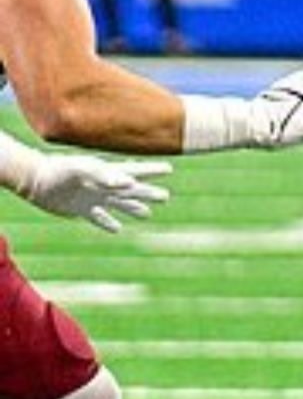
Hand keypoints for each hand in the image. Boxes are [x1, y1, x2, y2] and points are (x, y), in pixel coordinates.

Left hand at [21, 155, 169, 232]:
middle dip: (149, 193)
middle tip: (166, 196)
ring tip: (146, 213)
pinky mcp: (82, 210)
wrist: (37, 181)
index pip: (136, 172)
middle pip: (132, 191)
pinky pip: (99, 218)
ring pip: (119, 205)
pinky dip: (107, 223)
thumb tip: (128, 183)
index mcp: (108, 173)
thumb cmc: (60, 170)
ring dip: (133, 208)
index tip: (169, 169)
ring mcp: (94, 198)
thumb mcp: (82, 169)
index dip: (152, 171)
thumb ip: (104, 174)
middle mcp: (104, 186)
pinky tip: (116, 229)